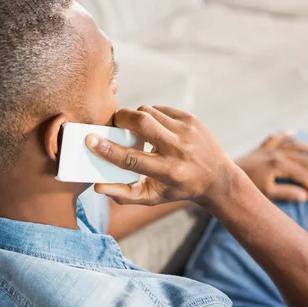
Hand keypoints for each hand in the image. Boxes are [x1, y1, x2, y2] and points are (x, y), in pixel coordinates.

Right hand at [86, 106, 244, 205]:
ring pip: (148, 112)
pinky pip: (160, 109)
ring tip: (136, 131)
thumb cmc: (178, 189)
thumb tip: (97, 187)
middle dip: (121, 118)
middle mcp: (179, 149)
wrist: (216, 177)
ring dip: (135, 118)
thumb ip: (124, 194)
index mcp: (169, 172)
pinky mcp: (190, 119)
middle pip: (142, 123)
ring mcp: (187, 131)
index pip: (132, 158)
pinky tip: (155, 129)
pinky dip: (151, 116)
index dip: (108, 149)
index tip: (91, 139)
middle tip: (114, 124)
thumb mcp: (152, 197)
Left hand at [236, 132, 307, 202]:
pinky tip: (292, 133)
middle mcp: (276, 153)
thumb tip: (305, 196)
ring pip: (294, 146)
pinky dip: (284, 135)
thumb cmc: (245, 187)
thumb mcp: (267, 193)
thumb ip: (287, 193)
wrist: (222, 177)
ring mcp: (268, 150)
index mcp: (279, 164)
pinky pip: (274, 139)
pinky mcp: (260, 149)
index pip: (303, 175)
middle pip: (303, 161)